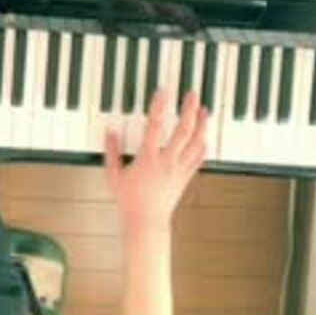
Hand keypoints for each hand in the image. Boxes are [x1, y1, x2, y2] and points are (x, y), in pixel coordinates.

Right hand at [104, 88, 207, 234]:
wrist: (146, 221)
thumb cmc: (129, 201)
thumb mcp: (113, 174)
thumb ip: (112, 151)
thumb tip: (110, 132)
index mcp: (148, 158)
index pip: (155, 126)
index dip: (159, 106)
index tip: (162, 93)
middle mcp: (167, 161)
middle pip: (183, 130)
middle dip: (189, 109)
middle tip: (191, 95)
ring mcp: (179, 169)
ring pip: (196, 143)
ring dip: (202, 125)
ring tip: (204, 111)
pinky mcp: (185, 177)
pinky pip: (198, 158)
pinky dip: (203, 145)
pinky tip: (205, 137)